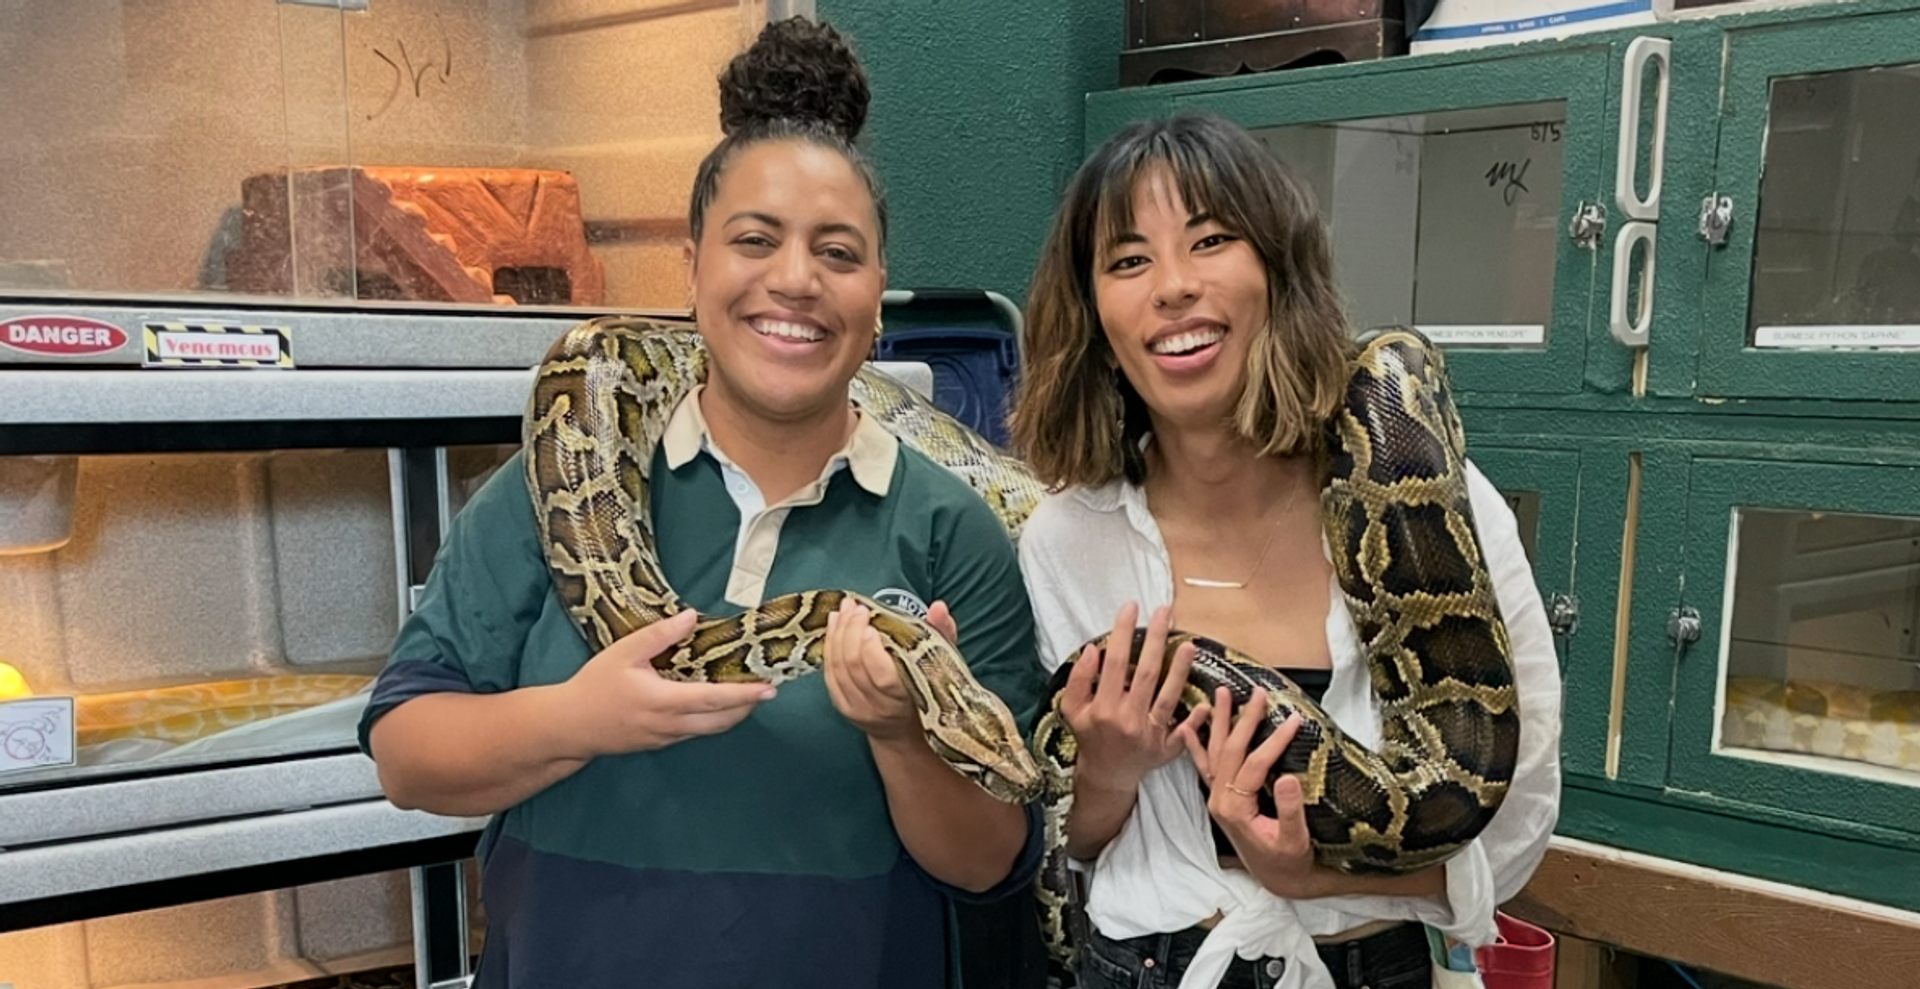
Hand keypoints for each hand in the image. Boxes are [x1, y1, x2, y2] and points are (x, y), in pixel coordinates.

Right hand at [562, 609, 775, 756]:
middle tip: (768, 689)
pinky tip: (716, 705)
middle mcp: (670, 725)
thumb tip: (691, 616)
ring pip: (710, 729)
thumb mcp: (622, 653)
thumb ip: (658, 636)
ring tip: (749, 695)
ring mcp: (666, 738)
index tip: (769, 688)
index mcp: (663, 701)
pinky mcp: (661, 743)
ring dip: (733, 714)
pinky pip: (695, 733)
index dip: (744, 695)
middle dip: (748, 706)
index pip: (714, 700)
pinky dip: (713, 719)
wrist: (569, 727)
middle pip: (721, 720)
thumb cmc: (594, 686)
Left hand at [823, 597, 943, 743]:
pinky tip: (834, 624)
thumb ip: (943, 632)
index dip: (871, 651)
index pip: (882, 677)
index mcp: (905, 699)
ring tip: (845, 609)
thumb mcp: (941, 660)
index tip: (871, 626)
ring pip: (838, 667)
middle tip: (858, 608)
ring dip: (838, 633)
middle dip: (852, 631)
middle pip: (854, 667)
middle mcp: (878, 708)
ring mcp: (856, 708)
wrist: (904, 727)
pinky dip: (830, 645)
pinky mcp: (841, 704)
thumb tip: (938, 607)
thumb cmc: (926, 687)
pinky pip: (829, 672)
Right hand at [1061, 602, 1206, 794]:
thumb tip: (1093, 648)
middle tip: (1165, 611)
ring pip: (1169, 697)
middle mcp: (1128, 720)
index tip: (1131, 607)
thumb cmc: (1090, 736)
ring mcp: (1150, 736)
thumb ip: (1078, 679)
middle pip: (1147, 673)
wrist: (1107, 775)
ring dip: (1181, 670)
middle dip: (1156, 639)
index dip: (1123, 633)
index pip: (1115, 663)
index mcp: (1103, 708)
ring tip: (1189, 643)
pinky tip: (1206, 702)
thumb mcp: (1072, 709)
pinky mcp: (1166, 749)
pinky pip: (1184, 732)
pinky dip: (1194, 718)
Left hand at [1183, 687, 1326, 898]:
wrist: (1278, 881)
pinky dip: (1195, 745)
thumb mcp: (1295, 840)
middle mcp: (1219, 800)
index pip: (1252, 764)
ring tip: (1221, 693)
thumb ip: (1289, 811)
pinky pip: (1204, 766)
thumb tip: (1286, 778)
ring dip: (1217, 722)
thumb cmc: (1289, 862)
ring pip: (1213, 753)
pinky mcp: (1220, 798)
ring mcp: (1216, 798)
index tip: (1293, 721)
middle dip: (1243, 720)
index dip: (1273, 742)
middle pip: (1229, 751)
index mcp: (1235, 809)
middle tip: (1257, 694)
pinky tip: (1188, 726)